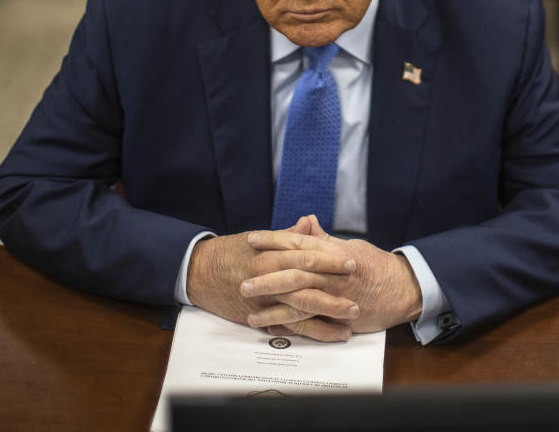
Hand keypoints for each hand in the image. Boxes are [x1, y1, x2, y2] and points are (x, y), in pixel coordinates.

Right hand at [186, 217, 358, 341]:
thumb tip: (310, 223)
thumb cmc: (233, 252)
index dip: (330, 259)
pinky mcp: (260, 316)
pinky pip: (290, 327)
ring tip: (352, 316)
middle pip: (307, 283)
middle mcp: (269, 275)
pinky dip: (312, 332)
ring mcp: (264, 298)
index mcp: (272, 253)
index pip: (306, 255)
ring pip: (301, 308)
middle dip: (334, 289)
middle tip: (358, 292)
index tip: (353, 261)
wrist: (200, 271)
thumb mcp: (260, 240)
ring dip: (328, 313)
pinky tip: (332, 334)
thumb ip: (288, 236)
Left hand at [242, 215, 422, 336]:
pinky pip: (309, 321)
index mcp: (332, 252)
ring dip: (272, 304)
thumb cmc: (376, 266)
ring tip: (249, 307)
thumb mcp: (350, 246)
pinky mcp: (337, 315)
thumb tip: (306, 221)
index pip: (298, 242)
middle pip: (294, 271)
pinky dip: (288, 324)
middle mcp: (331, 272)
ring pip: (298, 299)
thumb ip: (324, 239)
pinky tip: (269, 326)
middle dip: (266, 275)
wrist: (403, 289)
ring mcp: (334, 295)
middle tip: (243, 279)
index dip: (274, 241)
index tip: (252, 239)